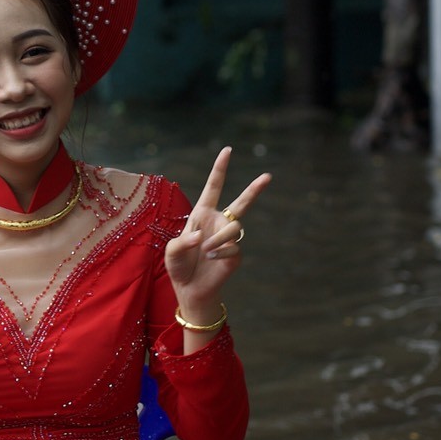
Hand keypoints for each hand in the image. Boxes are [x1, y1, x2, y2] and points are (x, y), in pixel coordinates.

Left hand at [163, 147, 269, 325]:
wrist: (190, 289)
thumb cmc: (179, 266)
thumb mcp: (172, 252)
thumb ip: (181, 242)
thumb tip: (201, 237)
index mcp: (202, 214)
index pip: (213, 188)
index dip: (220, 169)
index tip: (227, 150)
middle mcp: (218, 222)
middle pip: (241, 202)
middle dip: (254, 189)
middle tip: (268, 176)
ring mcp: (228, 238)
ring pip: (234, 228)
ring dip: (219, 239)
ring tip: (206, 251)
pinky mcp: (236, 255)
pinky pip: (233, 248)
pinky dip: (220, 253)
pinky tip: (212, 259)